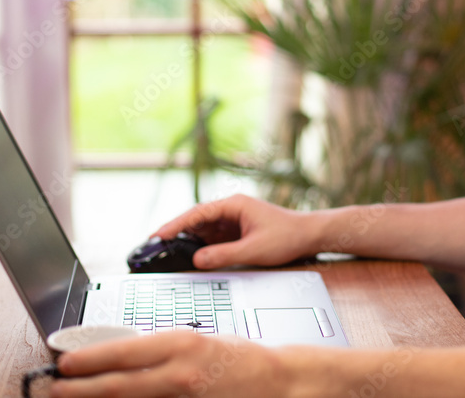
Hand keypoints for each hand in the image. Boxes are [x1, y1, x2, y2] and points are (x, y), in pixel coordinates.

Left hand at [49, 332, 288, 397]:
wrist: (275, 381)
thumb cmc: (238, 357)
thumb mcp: (196, 340)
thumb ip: (160, 351)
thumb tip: (121, 359)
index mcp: (181, 344)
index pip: (124, 352)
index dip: (89, 360)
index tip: (65, 363)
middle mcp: (180, 373)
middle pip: (119, 385)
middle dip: (81, 389)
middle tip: (55, 389)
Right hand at [154, 194, 318, 268]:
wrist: (309, 236)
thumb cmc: (287, 236)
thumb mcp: (254, 250)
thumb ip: (224, 255)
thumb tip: (197, 259)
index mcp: (234, 205)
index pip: (198, 213)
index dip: (176, 224)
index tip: (159, 234)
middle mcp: (231, 209)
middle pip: (197, 219)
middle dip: (176, 232)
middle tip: (155, 245)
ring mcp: (233, 220)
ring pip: (204, 229)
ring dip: (188, 240)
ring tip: (167, 252)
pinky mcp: (236, 231)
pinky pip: (213, 238)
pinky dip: (201, 246)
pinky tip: (190, 256)